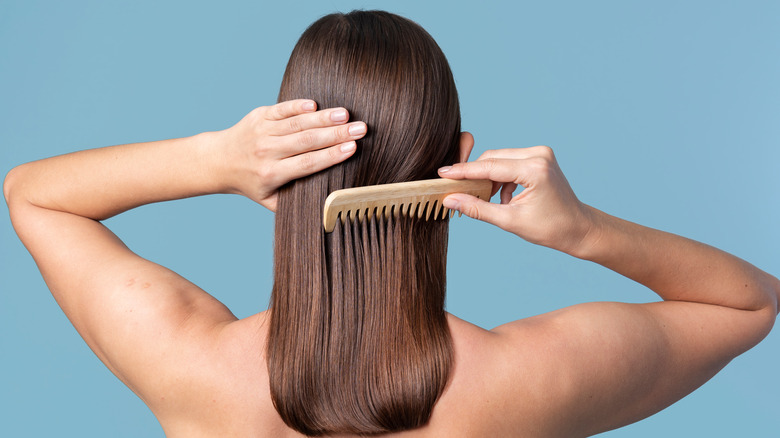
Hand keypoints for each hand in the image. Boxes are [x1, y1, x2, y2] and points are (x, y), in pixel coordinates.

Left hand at [217, 99, 366, 210]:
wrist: (218, 161)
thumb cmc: (251, 183)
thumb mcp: (270, 200)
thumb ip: (294, 202)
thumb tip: (327, 207)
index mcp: (271, 173)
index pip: (307, 163)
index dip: (331, 155)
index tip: (352, 148)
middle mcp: (266, 151)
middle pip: (306, 141)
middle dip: (336, 134)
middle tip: (360, 128)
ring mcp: (262, 131)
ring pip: (297, 123)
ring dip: (323, 118)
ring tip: (346, 114)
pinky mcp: (259, 115)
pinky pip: (282, 109)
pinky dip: (298, 106)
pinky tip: (316, 105)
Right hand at [438, 146, 594, 254]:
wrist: (579, 228)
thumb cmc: (550, 228)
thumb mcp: (510, 221)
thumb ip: (478, 208)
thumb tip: (451, 199)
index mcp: (534, 169)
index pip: (489, 167)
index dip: (463, 171)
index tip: (442, 174)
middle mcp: (538, 155)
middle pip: (492, 159)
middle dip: (474, 175)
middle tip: (458, 191)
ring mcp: (541, 154)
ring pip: (499, 160)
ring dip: (488, 178)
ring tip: (488, 200)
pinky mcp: (540, 157)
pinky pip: (509, 162)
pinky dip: (501, 178)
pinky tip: (504, 198)